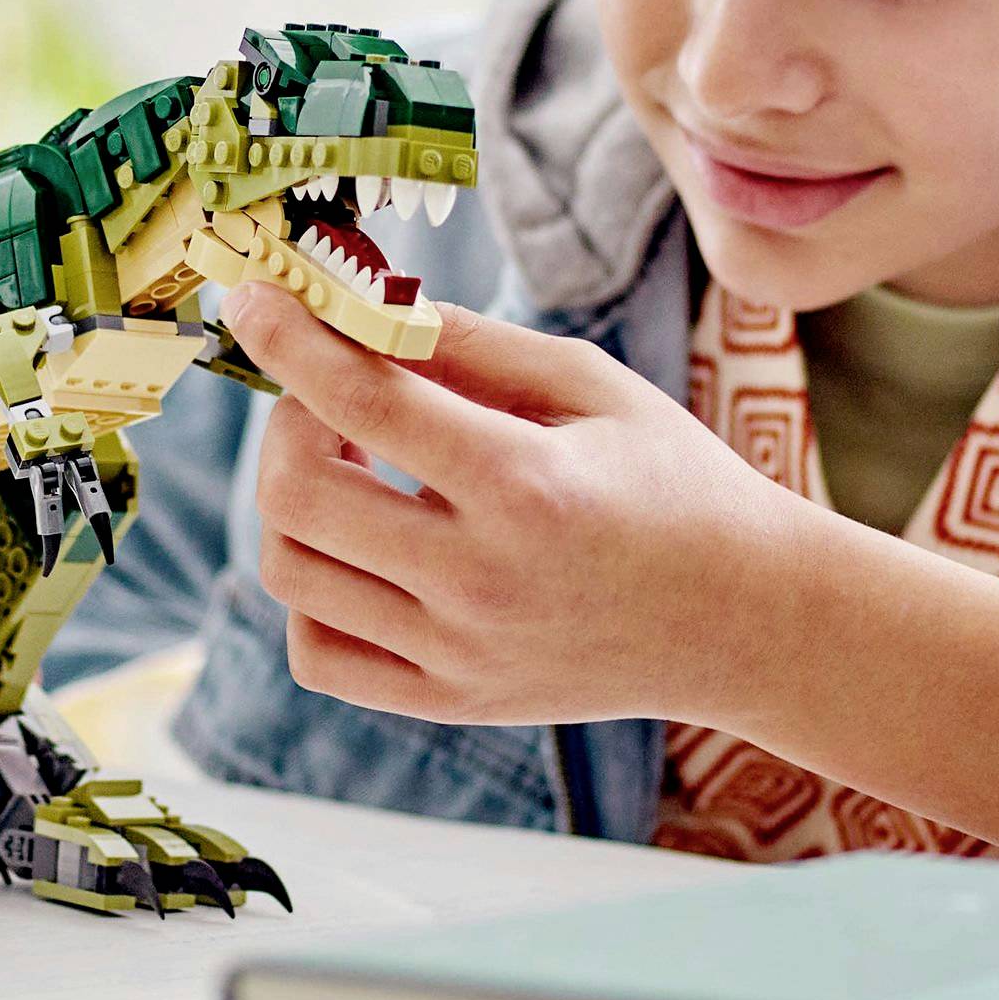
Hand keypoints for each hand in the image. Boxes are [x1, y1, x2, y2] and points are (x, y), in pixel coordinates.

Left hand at [222, 283, 805, 728]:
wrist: (745, 619)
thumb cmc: (672, 480)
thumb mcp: (588, 382)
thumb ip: (468, 342)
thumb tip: (359, 308)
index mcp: (522, 485)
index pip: (359, 401)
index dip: (290, 339)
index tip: (253, 299)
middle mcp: (479, 580)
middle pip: (296, 495)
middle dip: (287, 421)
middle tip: (330, 394)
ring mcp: (458, 655)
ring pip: (291, 572)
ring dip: (295, 500)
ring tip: (354, 464)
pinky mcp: (450, 700)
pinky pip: (317, 652)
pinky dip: (311, 591)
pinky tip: (361, 547)